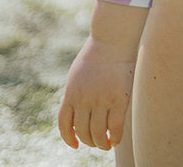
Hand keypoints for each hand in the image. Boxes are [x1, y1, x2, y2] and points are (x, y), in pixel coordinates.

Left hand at [57, 35, 133, 150]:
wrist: (112, 38)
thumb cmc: (97, 55)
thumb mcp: (78, 74)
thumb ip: (75, 94)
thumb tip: (74, 115)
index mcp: (71, 92)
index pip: (64, 124)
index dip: (69, 138)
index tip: (76, 144)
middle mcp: (84, 99)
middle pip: (83, 132)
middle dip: (89, 142)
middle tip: (97, 142)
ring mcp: (101, 99)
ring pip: (98, 134)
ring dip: (102, 143)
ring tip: (106, 144)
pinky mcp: (118, 99)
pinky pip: (115, 128)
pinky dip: (115, 138)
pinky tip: (116, 139)